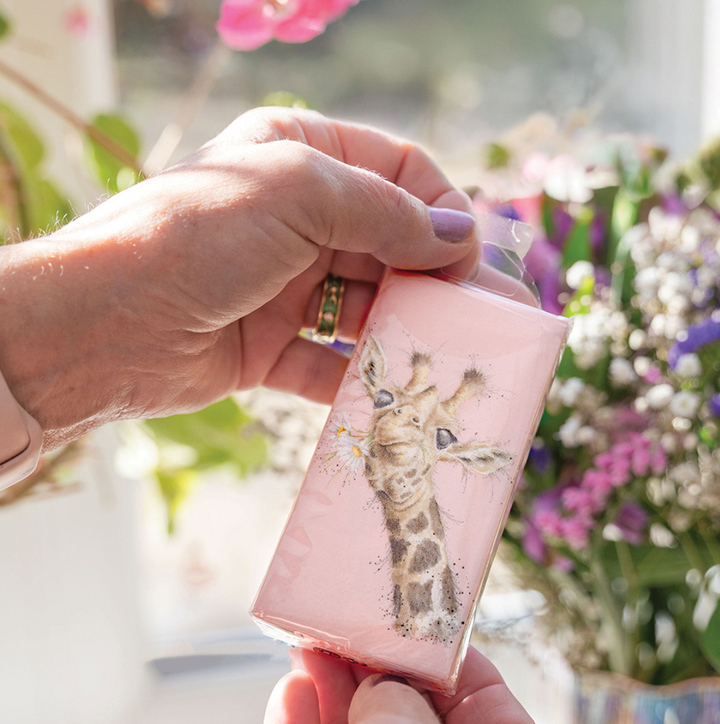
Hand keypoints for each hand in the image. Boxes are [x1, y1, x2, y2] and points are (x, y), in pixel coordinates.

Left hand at [0, 107, 478, 449]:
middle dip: (439, 285)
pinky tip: (397, 397)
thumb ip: (385, 212)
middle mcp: (295, 219)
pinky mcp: (269, 347)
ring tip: (456, 365)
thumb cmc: (197, 237)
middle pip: (391, 248)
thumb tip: (460, 235)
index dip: (443, 214)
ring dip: (408, 336)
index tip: (470, 261)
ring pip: (367, 309)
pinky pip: (330, 363)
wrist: (105, 325)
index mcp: (301, 156)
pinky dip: (362, 379)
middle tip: (490, 324)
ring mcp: (283, 286)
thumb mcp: (299, 196)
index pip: (399, 175)